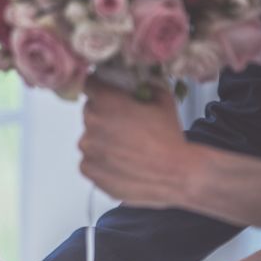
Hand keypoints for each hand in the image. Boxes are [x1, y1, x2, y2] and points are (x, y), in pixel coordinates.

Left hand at [79, 77, 198, 208]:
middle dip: (104, 115)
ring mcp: (88, 147)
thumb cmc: (168, 140)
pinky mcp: (87, 168)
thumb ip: (146, 87)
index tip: (108, 94)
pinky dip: (99, 161)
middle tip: (124, 126)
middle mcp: (92, 122)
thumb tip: (140, 85)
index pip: (90, 84)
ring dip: (102, 140)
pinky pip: (88, 160)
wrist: (173, 175)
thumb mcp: (163, 101)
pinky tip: (119, 163)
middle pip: (90, 112)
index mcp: (107, 101)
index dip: (100, 88)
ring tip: (125, 149)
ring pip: (89, 137)